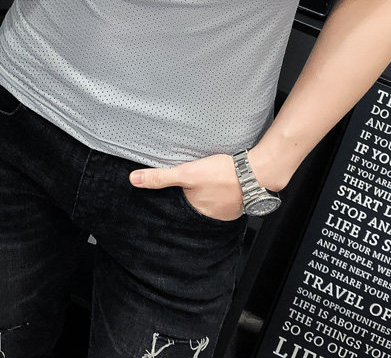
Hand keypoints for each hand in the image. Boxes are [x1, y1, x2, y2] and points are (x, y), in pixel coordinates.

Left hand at [129, 150, 283, 221]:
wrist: (256, 172)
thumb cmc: (223, 174)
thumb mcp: (187, 173)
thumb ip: (161, 177)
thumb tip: (134, 180)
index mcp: (195, 214)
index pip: (177, 216)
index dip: (171, 210)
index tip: (167, 207)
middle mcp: (210, 219)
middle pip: (194, 212)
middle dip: (190, 206)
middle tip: (188, 195)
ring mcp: (226, 213)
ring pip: (209, 208)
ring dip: (206, 201)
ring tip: (203, 191)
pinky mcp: (237, 204)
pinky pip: (224, 203)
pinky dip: (220, 197)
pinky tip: (219, 187)